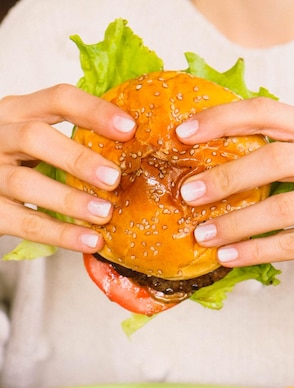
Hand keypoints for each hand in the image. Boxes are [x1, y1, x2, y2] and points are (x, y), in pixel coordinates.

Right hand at [0, 84, 135, 251]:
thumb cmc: (18, 164)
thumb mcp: (39, 142)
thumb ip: (73, 140)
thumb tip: (134, 151)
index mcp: (18, 112)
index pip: (57, 99)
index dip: (94, 111)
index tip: (129, 129)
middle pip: (34, 137)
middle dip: (77, 158)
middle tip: (113, 178)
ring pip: (26, 182)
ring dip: (69, 199)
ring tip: (104, 213)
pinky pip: (26, 223)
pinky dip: (60, 233)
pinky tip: (88, 240)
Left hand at [176, 98, 293, 284]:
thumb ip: (286, 150)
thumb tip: (217, 163)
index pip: (267, 112)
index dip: (222, 119)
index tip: (184, 133)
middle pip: (273, 157)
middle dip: (225, 177)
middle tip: (188, 194)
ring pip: (281, 208)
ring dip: (235, 223)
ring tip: (203, 236)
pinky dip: (258, 251)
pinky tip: (231, 257)